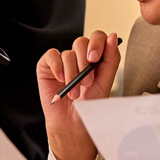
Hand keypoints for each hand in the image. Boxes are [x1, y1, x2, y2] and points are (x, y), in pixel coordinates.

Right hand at [38, 31, 121, 159]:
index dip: (97, 43)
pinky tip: (61, 80)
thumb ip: (111, 59)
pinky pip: (51, 55)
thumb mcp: (105, 82)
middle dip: (85, 63)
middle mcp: (78, 56)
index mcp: (95, 56)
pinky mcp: (47, 66)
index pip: (97, 37)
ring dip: (72, 74)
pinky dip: (57, 66)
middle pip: (81, 42)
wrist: (73, 123)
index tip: (95, 59)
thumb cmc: (90, 104)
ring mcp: (62, 60)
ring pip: (68, 53)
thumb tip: (112, 36)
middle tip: (87, 83)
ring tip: (75, 93)